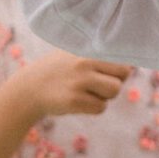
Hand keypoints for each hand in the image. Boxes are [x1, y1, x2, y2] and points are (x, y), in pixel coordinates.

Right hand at [15, 50, 132, 120]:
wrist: (28, 88)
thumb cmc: (58, 70)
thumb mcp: (74, 53)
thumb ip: (98, 53)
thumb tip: (130, 60)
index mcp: (88, 49)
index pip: (122, 58)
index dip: (119, 69)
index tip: (109, 72)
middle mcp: (85, 62)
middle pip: (123, 74)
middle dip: (115, 82)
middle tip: (98, 84)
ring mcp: (79, 81)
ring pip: (114, 91)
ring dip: (105, 96)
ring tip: (88, 92)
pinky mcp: (73, 100)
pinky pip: (100, 107)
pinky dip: (94, 108)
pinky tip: (79, 102)